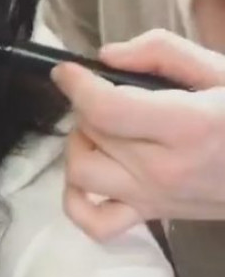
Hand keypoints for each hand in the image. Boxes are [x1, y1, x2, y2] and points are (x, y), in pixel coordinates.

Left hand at [51, 30, 224, 239]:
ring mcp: (156, 197)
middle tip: (104, 92)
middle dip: (85, 105)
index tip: (67, 70)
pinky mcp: (154, 216)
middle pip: (92, 134)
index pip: (106, 109)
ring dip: (79, 146)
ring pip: (82, 175)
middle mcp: (165, 167)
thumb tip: (107, 56)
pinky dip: (78, 203)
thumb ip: (162, 52)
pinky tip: (90, 177)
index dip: (78, 85)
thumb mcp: (222, 70)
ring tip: (100, 130)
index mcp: (188, 125)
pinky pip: (96, 224)